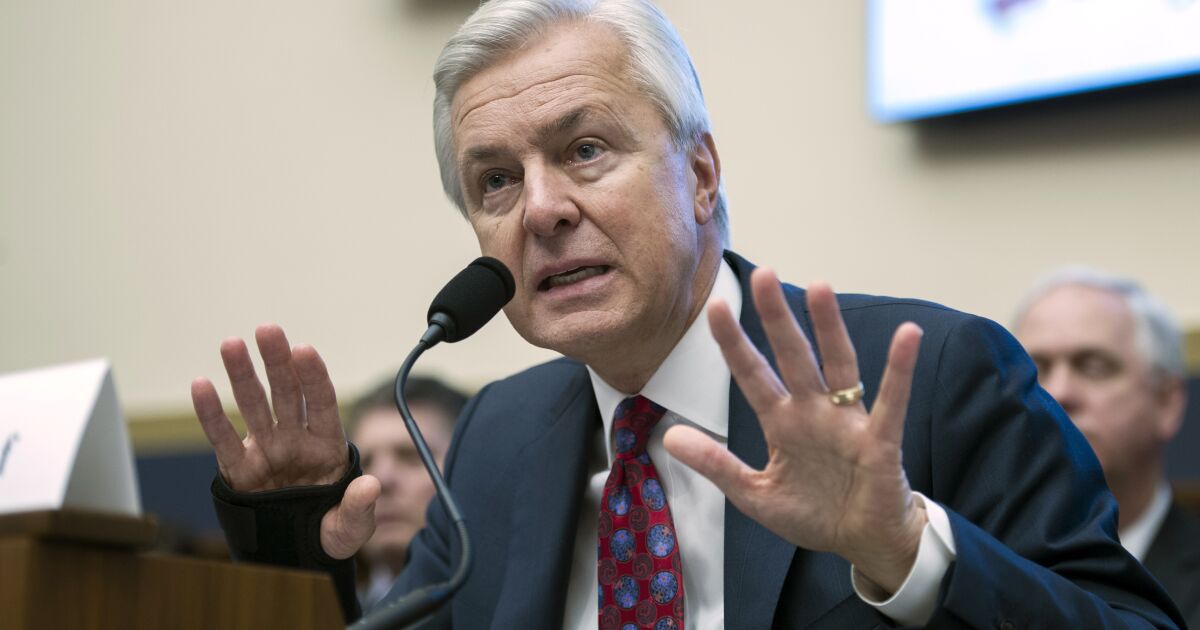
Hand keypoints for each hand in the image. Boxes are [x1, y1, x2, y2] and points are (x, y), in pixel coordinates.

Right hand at [191, 323, 380, 559]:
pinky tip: (200, 385)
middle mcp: (296, 439)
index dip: (313, 376)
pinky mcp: (238, 469)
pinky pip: (223, 438)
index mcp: (328, 445)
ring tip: (231, 344)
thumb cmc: (331, 531)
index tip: (305, 350)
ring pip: (253, 405)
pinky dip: (210, 413)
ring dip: (242, 374)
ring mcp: (266, 449)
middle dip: (277, 361)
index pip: (321, 402)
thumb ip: (360, 507)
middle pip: (286, 393)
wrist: (299, 551)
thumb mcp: (352, 528)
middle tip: (268, 330)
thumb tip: (371, 486)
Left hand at [664, 268, 925, 593]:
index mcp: (782, 423)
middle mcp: (813, 413)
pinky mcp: (879, 441)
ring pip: (838, 365)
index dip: (734, 344)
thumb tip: (670, 437)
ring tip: (820, 288)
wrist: (863, 544)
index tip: (716, 308)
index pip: (753, 375)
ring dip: (829, 328)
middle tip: (762, 274)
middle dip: (777, 319)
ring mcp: (847, 423)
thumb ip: (717, 465)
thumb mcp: (754, 494)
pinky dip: (899, 370)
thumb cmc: (813, 513)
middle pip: (792, 357)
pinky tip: (906, 336)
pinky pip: (891, 402)